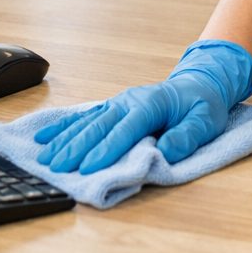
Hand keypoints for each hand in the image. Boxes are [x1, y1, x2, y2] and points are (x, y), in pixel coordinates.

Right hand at [34, 39, 251, 173]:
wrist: (198, 85)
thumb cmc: (201, 106)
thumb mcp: (206, 121)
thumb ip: (187, 136)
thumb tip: (166, 151)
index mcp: (151, 104)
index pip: (126, 130)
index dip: (106, 150)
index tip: (88, 168)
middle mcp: (129, 101)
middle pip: (99, 126)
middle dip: (76, 147)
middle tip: (56, 167)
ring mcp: (118, 103)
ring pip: (87, 122)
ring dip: (65, 140)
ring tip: (45, 157)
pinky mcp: (111, 108)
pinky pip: (84, 118)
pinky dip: (64, 127)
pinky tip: (45, 137)